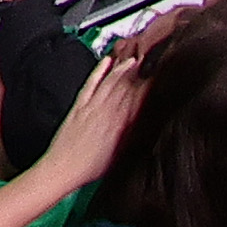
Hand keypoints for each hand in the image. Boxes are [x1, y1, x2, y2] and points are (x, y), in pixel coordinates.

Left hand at [36, 33, 143, 187]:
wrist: (64, 167)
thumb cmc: (93, 167)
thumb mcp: (122, 154)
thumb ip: (134, 135)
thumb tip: (146, 121)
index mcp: (121, 126)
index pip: (141, 100)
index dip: (152, 87)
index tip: (161, 77)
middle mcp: (107, 112)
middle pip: (127, 88)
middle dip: (140, 73)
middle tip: (151, 61)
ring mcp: (92, 106)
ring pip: (111, 82)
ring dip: (123, 69)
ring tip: (134, 59)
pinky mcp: (78, 104)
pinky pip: (91, 83)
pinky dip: (99, 71)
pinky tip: (106, 62)